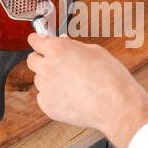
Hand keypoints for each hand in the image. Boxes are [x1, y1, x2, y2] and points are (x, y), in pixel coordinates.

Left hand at [27, 33, 147, 147]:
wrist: (115, 105)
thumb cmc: (110, 78)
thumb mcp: (94, 51)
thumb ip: (73, 46)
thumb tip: (66, 44)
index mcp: (57, 50)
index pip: (34, 40)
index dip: (39, 40)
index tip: (39, 41)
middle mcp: (47, 68)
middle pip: (32, 60)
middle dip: (42, 59)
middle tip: (55, 61)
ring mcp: (46, 89)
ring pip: (39, 79)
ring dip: (49, 78)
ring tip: (70, 82)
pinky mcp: (48, 107)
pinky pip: (43, 97)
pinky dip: (52, 96)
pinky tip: (69, 95)